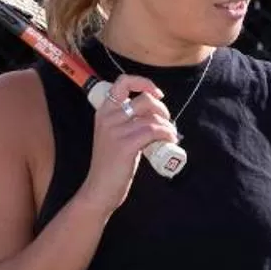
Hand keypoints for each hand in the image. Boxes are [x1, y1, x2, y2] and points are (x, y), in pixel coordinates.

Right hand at [79, 74, 180, 216]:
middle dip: (162, 109)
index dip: (144, 83)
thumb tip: (155, 112)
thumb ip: (128, 120)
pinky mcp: (125, 145)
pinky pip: (153, 131)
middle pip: (145, 99)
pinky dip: (166, 134)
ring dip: (167, 125)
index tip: (157, 94)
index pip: (123, 82)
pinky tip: (169, 140)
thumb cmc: (112, 162)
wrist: (100, 187)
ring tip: (170, 135)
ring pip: (152, 117)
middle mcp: (108, 117)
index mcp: (104, 111)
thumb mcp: (114, 134)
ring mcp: (115, 130)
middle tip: (167, 122)